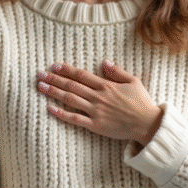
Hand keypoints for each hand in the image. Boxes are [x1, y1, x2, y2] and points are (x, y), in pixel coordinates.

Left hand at [37, 60, 162, 146]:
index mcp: (106, 85)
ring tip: (41, 87)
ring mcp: (96, 111)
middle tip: (40, 74)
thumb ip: (117, 72)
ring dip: (54, 92)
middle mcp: (98, 97)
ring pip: (70, 99)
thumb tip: (104, 62)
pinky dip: (62, 114)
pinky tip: (50, 108)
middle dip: (54, 79)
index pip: (81, 75)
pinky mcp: (96, 125)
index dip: (66, 70)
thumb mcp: (134, 81)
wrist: (147, 124)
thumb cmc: (142, 103)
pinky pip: (75, 119)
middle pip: (71, 85)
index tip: (54, 65)